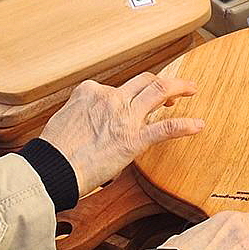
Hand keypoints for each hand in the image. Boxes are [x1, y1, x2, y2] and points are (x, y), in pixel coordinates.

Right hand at [40, 73, 203, 194]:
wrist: (51, 169)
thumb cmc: (54, 151)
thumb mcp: (65, 118)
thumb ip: (84, 113)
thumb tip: (92, 120)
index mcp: (91, 92)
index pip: (118, 86)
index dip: (130, 92)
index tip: (135, 101)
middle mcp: (110, 98)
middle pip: (144, 80)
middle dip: (162, 81)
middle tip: (175, 87)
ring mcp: (124, 117)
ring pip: (158, 91)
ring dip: (179, 88)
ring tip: (192, 88)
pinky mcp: (133, 139)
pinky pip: (166, 128)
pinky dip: (185, 125)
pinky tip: (198, 125)